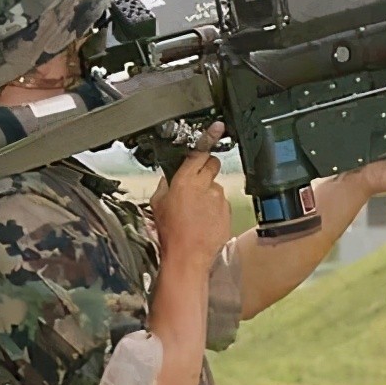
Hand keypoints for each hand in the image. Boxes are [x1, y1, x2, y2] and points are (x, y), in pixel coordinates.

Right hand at [150, 122, 230, 269]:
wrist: (188, 257)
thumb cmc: (170, 234)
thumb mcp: (157, 205)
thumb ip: (164, 186)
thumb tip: (169, 179)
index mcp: (185, 181)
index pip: (199, 153)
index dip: (207, 140)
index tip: (216, 127)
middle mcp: (205, 186)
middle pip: (213, 164)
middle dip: (206, 168)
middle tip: (196, 180)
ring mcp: (219, 199)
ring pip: (217, 186)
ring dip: (209, 193)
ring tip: (197, 211)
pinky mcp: (228, 211)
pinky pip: (222, 203)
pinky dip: (215, 209)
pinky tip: (204, 220)